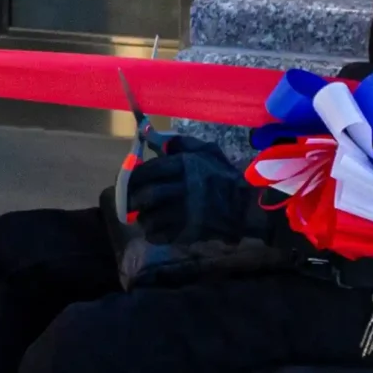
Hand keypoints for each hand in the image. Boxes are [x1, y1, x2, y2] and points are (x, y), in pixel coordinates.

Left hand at [122, 138, 259, 245]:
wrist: (245, 208)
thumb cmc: (223, 177)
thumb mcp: (206, 152)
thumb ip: (180, 144)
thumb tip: (153, 137)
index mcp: (185, 166)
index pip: (148, 170)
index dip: (133, 176)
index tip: (128, 181)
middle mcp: (183, 188)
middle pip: (146, 195)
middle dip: (132, 199)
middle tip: (128, 202)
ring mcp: (186, 213)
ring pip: (150, 217)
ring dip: (142, 217)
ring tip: (142, 215)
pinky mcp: (188, 232)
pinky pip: (160, 235)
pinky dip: (152, 233)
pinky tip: (154, 229)